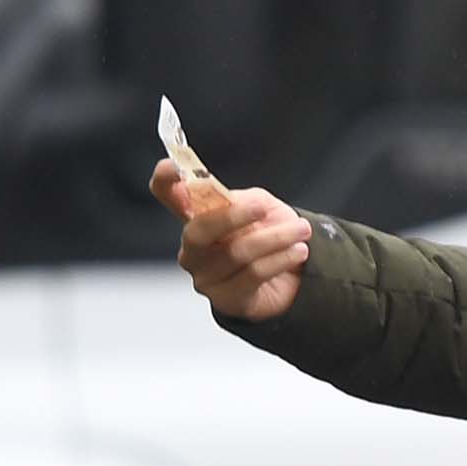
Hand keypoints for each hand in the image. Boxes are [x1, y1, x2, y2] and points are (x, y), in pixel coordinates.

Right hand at [152, 159, 309, 322]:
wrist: (290, 277)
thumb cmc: (267, 234)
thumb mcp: (258, 205)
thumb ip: (241, 200)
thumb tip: (234, 204)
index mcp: (195, 217)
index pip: (167, 194)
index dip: (165, 179)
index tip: (174, 166)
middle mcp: (193, 249)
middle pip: (199, 230)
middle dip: (233, 216)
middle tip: (262, 208)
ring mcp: (205, 276)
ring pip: (237, 252)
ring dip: (276, 238)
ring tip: (301, 230)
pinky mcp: (226, 299)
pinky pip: (253, 274)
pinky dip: (280, 259)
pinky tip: (298, 251)